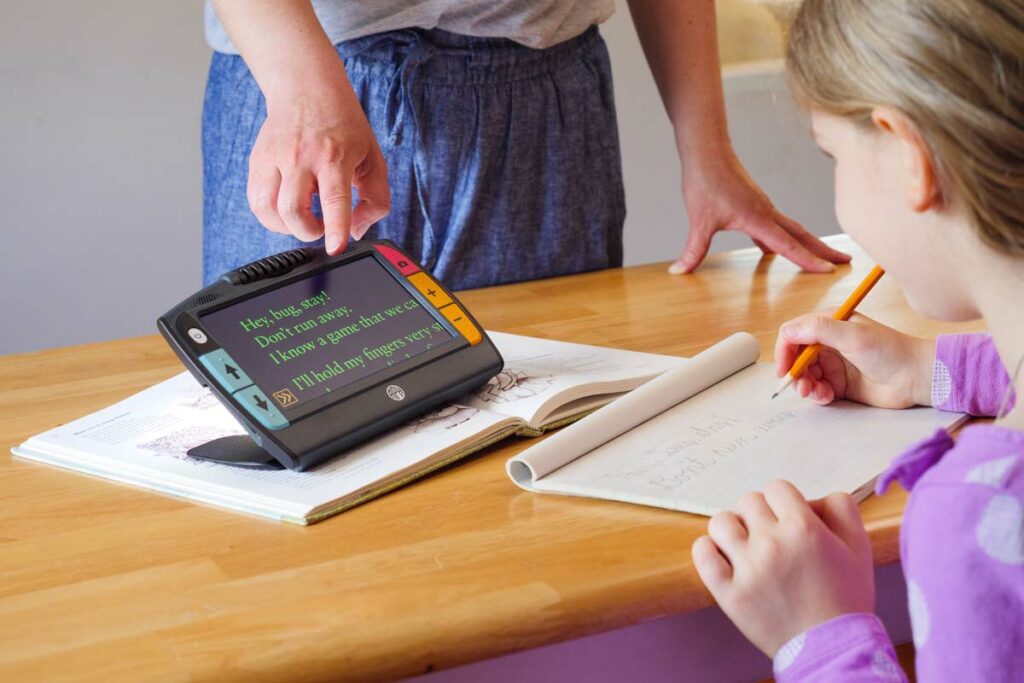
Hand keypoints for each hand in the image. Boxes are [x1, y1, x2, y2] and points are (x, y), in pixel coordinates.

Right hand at [248, 75, 389, 254]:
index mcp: (334, 155)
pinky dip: (270, 216)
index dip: (334, 228)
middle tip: (321, 227)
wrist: (306, 87)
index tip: (335, 248)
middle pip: (292, 210)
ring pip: (267, 209)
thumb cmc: (343, 125)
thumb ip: (375, 198)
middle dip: (307, 232)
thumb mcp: (373, 158)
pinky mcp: (257, 160)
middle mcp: (300, 156)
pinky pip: (256, 200)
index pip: (333, 198)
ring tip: (303, 218)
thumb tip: (357, 230)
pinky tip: (287, 209)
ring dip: (285, 227)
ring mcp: (274, 157)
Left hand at [673, 152, 850, 272]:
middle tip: (845, 263)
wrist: (706, 151)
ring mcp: (763, 207)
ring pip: (792, 229)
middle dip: (823, 251)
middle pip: (802, 235)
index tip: (828, 272)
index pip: (788, 244)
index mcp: (757, 218)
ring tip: (822, 259)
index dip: (807, 260)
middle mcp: (766, 212)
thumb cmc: (705, 180)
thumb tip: (679, 271)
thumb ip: (693, 249)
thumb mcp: (698, 220)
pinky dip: (782, 239)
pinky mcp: (755, 205)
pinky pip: (775, 226)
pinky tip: (775, 250)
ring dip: (808, 244)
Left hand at [692, 481, 874, 656]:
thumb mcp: (859, 547)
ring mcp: (747, 568)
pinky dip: (708, 550)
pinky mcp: (728, 592)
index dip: (783, 501)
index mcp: (804, 528)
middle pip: (747, 501)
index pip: (776, 488)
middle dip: (759, 514)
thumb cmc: (846, 598)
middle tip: (769, 535)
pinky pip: (702, 554)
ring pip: (720, 522)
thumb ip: (841, 509)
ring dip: (732, 529)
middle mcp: (772, 543)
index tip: (787, 518)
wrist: (832, 647)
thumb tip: (813, 498)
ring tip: (744, 546)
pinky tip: (723, 556)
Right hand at [774, 312, 934, 407]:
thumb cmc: (891, 351)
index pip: (794, 333)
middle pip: (796, 357)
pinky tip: (828, 397)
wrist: (917, 378)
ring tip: (817, 393)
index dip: (785, 351)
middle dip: (796, 373)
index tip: (785, 369)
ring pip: (805, 375)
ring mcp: (834, 364)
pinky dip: (817, 395)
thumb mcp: (853, 335)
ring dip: (806, 386)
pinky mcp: (840, 384)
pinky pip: (818, 389)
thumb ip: (819, 330)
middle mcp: (829, 342)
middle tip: (802, 387)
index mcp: (830, 324)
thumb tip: (788, 331)